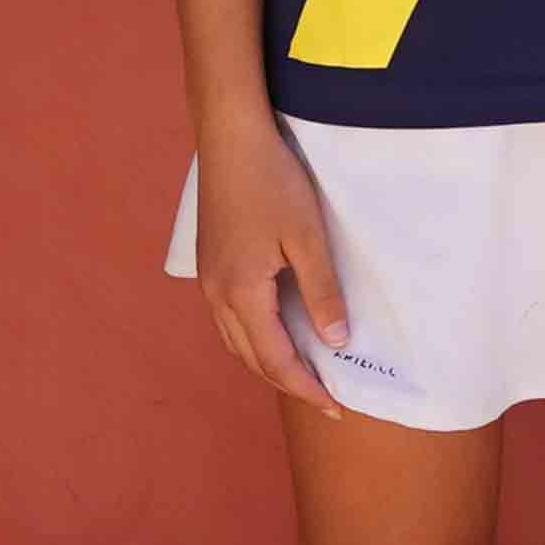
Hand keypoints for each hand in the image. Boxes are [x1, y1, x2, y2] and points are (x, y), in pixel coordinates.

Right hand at [192, 115, 352, 410]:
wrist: (230, 138)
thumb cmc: (272, 181)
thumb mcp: (307, 237)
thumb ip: (322, 293)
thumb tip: (335, 343)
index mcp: (242, 293)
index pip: (277, 360)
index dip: (307, 388)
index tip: (336, 407)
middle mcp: (218, 295)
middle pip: (252, 359)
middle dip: (289, 383)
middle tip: (325, 398)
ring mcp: (208, 280)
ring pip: (236, 341)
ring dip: (268, 363)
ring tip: (303, 372)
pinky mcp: (209, 263)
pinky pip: (228, 319)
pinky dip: (253, 338)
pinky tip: (274, 331)